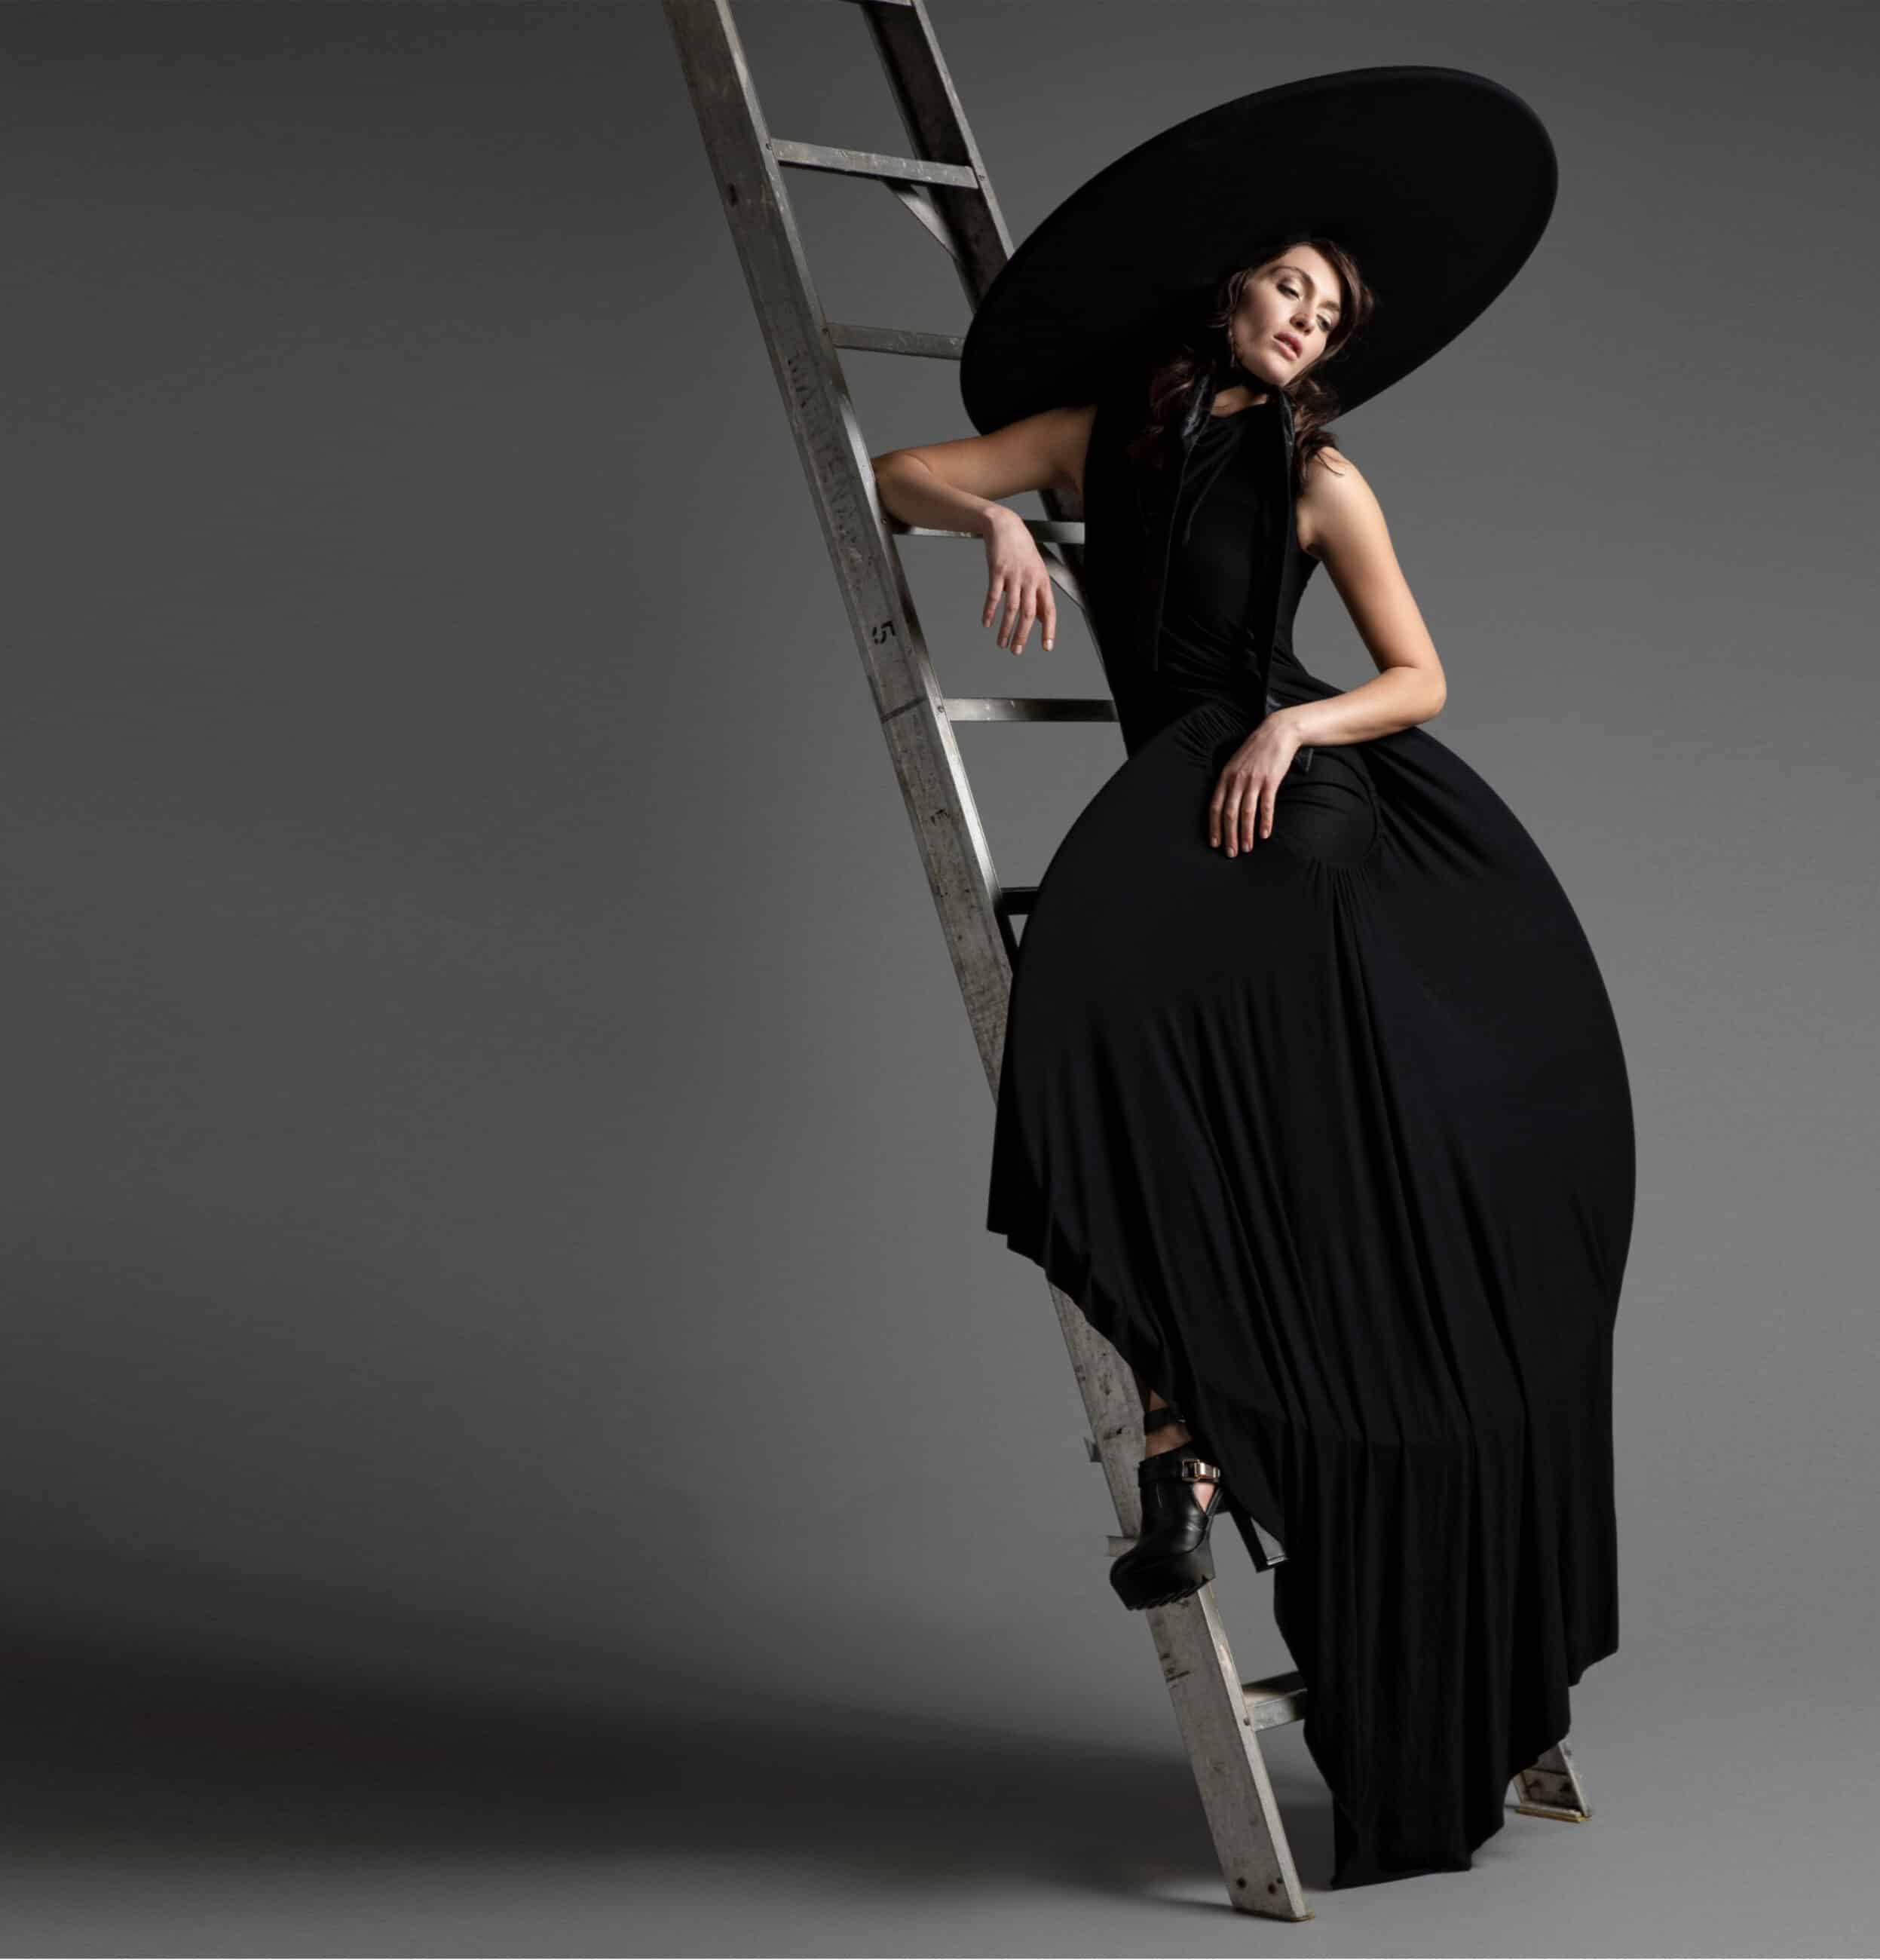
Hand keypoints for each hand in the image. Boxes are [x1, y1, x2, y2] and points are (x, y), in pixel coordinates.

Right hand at [981, 508, 1055, 654]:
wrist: (1005, 526)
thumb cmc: (1021, 549)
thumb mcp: (1036, 571)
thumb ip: (1038, 595)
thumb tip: (1041, 618)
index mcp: (1042, 581)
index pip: (1049, 610)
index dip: (1048, 629)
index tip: (1046, 646)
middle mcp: (1030, 579)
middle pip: (1028, 613)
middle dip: (1022, 635)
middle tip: (1016, 651)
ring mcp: (1014, 575)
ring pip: (1011, 609)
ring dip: (1006, 629)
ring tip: (1001, 643)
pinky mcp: (998, 571)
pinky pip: (993, 596)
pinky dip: (990, 612)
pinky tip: (987, 622)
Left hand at [1210, 712, 1302, 855]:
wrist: (1277, 732)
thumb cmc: (1256, 750)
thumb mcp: (1235, 764)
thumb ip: (1228, 783)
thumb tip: (1224, 805)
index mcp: (1225, 777)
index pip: (1215, 807)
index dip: (1214, 827)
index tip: (1214, 843)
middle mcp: (1236, 780)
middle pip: (1229, 813)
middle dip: (1228, 836)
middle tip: (1230, 853)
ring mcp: (1253, 780)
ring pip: (1246, 812)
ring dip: (1245, 833)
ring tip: (1246, 849)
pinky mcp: (1270, 780)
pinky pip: (1266, 805)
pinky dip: (1264, 821)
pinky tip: (1264, 834)